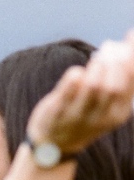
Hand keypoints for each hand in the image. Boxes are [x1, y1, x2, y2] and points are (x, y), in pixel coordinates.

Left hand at [26, 29, 133, 156]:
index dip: (132, 56)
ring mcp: (78, 116)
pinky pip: (68, 89)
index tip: (130, 34)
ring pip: (93, 86)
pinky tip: (77, 73)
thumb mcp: (108, 104)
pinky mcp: (57, 112)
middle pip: (114, 86)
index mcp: (118, 114)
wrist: (54, 144)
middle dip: (113, 63)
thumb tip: (128, 43)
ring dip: (96, 67)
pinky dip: (75, 75)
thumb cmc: (85, 114)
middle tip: (108, 49)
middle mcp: (100, 118)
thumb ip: (120, 81)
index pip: (131, 83)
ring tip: (95, 60)